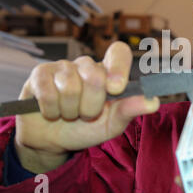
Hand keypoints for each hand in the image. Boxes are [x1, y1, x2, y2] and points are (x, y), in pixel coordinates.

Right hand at [14, 41, 159, 173]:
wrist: (51, 141)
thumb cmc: (84, 129)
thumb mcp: (110, 124)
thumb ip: (129, 110)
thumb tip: (153, 102)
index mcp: (107, 72)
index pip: (118, 51)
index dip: (119, 67)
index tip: (116, 88)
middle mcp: (86, 65)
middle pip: (95, 76)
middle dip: (91, 106)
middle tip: (85, 114)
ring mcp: (62, 67)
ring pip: (70, 86)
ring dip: (70, 111)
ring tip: (69, 114)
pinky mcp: (40, 74)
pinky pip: (49, 92)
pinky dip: (51, 111)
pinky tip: (51, 112)